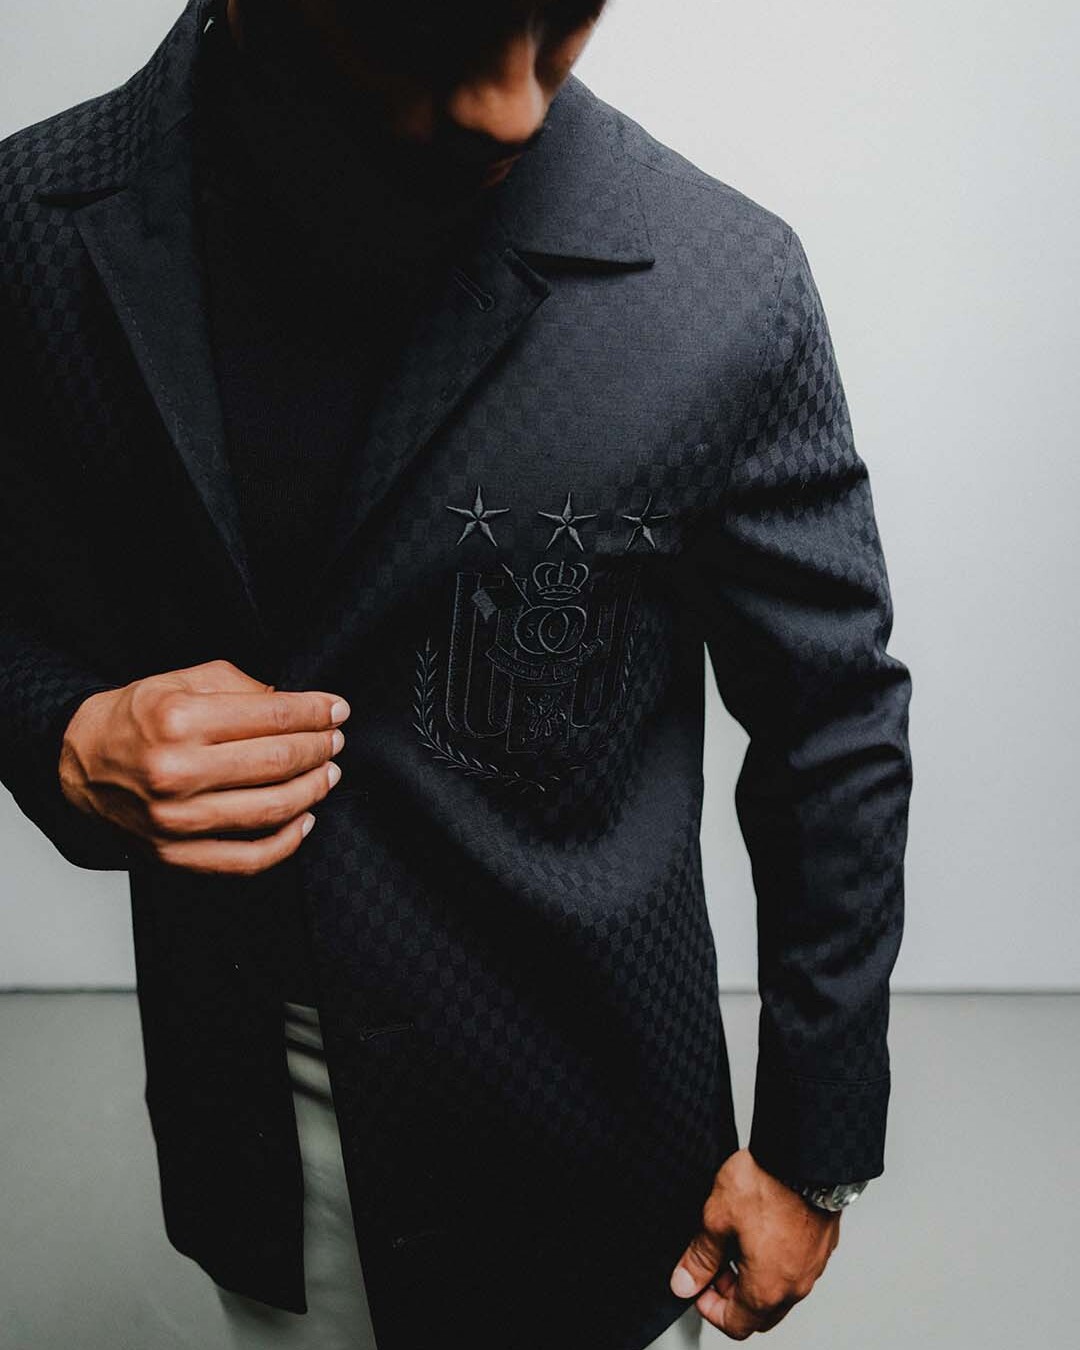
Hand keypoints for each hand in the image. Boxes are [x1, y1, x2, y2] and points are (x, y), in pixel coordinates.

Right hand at [58, 658, 349, 874]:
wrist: (78, 762)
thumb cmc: (132, 719)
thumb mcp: (180, 681)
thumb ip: (239, 685)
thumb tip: (293, 703)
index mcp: (177, 721)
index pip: (271, 716)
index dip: (314, 713)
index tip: (336, 710)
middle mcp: (175, 772)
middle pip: (276, 762)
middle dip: (319, 748)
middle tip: (335, 740)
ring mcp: (175, 820)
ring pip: (270, 809)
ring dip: (312, 790)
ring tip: (327, 774)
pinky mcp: (175, 855)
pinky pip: (247, 859)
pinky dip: (286, 842)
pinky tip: (304, 820)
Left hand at [669, 1147, 840, 1339]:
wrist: (804, 1154)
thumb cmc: (768, 1182)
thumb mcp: (717, 1218)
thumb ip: (700, 1256)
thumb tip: (685, 1282)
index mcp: (767, 1288)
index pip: (735, 1325)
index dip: (709, 1308)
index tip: (698, 1284)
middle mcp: (795, 1286)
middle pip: (760, 1314)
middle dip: (732, 1295)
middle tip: (715, 1265)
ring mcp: (813, 1266)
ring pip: (780, 1291)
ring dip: (755, 1278)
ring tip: (736, 1242)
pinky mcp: (823, 1245)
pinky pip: (797, 1268)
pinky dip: (776, 1261)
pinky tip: (762, 1231)